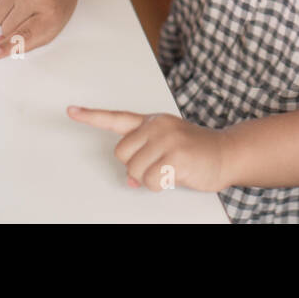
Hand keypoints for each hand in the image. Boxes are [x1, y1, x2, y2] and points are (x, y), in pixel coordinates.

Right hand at [0, 0, 80, 57]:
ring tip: (21, 7)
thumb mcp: (51, 28)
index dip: (9, 45)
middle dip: (13, 28)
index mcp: (51, 11)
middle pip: (6, 28)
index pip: (25, 34)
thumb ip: (27, 41)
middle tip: (29, 15)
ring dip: (4, 17)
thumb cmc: (55, 4)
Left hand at [68, 107, 231, 192]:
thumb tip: (129, 179)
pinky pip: (151, 181)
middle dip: (137, 166)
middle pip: (122, 154)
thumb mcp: (167, 149)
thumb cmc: (195, 152)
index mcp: (152, 121)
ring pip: (135, 170)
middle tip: (160, 164)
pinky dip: (161, 185)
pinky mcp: (175, 155)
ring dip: (150, 178)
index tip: (71, 111)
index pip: (117, 118)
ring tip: (171, 169)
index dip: (92, 117)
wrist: (227, 153)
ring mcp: (166, 139)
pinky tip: (177, 174)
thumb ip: (143, 158)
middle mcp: (157, 125)